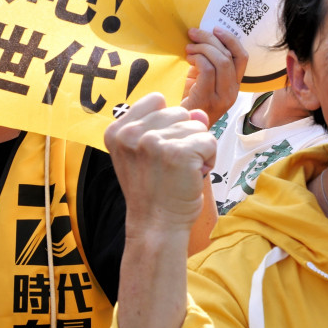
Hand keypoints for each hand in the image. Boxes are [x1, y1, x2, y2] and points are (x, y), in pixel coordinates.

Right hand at [106, 92, 215, 236]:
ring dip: (198, 149)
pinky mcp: (178, 152)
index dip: (167, 124)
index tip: (159, 151)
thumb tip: (199, 113)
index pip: (155, 100)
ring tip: (181, 172)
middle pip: (179, 112)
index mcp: (117, 130)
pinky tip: (193, 176)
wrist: (155, 227)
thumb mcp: (151, 154)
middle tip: (172, 166)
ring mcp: (153, 141)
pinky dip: (209, 159)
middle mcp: (131, 133)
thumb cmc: (154, 192)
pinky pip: (209, 140)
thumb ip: (172, 127)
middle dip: (185, 137)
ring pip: (197, 126)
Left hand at [181, 26, 246, 123]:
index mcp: (234, 85)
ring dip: (202, 48)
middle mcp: (232, 91)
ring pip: (221, 61)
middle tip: (194, 34)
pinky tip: (188, 59)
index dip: (231, 40)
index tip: (216, 29)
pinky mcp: (208, 99)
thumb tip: (202, 39)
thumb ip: (207, 63)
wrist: (178, 125)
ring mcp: (222, 97)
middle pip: (229, 56)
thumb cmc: (188, 101)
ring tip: (189, 48)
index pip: (242, 58)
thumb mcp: (202, 79)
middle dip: (211, 39)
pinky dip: (197, 59)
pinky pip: (207, 69)